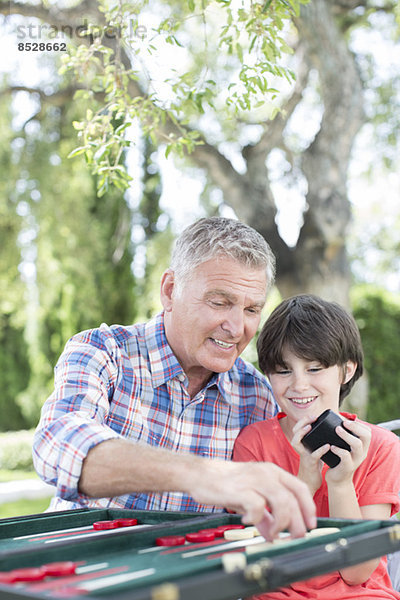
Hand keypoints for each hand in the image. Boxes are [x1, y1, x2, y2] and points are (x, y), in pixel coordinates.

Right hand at [191, 459, 316, 540]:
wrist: (200, 474)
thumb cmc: (225, 483)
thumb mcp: (249, 494)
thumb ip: (264, 513)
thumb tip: (272, 533)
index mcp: (272, 472)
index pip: (300, 488)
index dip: (309, 508)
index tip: (310, 525)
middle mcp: (267, 473)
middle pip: (294, 499)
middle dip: (298, 523)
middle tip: (295, 537)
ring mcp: (255, 480)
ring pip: (282, 502)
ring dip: (281, 524)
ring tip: (272, 534)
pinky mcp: (241, 489)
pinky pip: (258, 507)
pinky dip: (257, 519)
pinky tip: (247, 521)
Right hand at [292, 416, 327, 495]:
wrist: (312, 482)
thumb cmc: (315, 463)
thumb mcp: (314, 448)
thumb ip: (317, 439)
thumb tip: (331, 426)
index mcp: (302, 442)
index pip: (297, 427)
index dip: (304, 419)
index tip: (315, 416)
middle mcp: (300, 447)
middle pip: (294, 431)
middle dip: (302, 422)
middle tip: (313, 418)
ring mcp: (303, 455)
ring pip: (295, 442)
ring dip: (302, 433)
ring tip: (310, 427)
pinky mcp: (310, 464)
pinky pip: (313, 455)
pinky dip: (320, 450)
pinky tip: (328, 446)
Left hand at [325, 419, 370, 483]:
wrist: (337, 480)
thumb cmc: (339, 459)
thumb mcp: (345, 447)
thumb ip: (344, 436)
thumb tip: (335, 418)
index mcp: (362, 447)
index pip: (367, 432)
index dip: (359, 424)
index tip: (346, 421)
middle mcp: (362, 453)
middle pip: (365, 436)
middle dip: (355, 427)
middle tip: (343, 423)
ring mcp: (355, 460)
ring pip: (357, 445)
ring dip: (346, 436)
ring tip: (337, 429)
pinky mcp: (347, 467)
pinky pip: (346, 457)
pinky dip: (339, 450)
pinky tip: (332, 447)